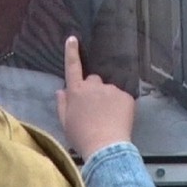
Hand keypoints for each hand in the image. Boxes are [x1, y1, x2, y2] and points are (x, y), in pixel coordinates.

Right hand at [56, 36, 134, 158]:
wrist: (105, 147)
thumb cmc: (81, 137)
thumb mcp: (65, 123)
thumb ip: (62, 104)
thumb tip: (61, 90)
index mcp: (76, 91)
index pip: (72, 67)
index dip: (72, 52)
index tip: (73, 39)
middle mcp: (93, 86)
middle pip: (93, 80)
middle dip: (93, 90)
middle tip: (95, 109)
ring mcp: (111, 89)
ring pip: (108, 90)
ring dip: (107, 98)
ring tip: (108, 117)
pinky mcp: (126, 96)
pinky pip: (122, 97)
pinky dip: (120, 105)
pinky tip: (118, 119)